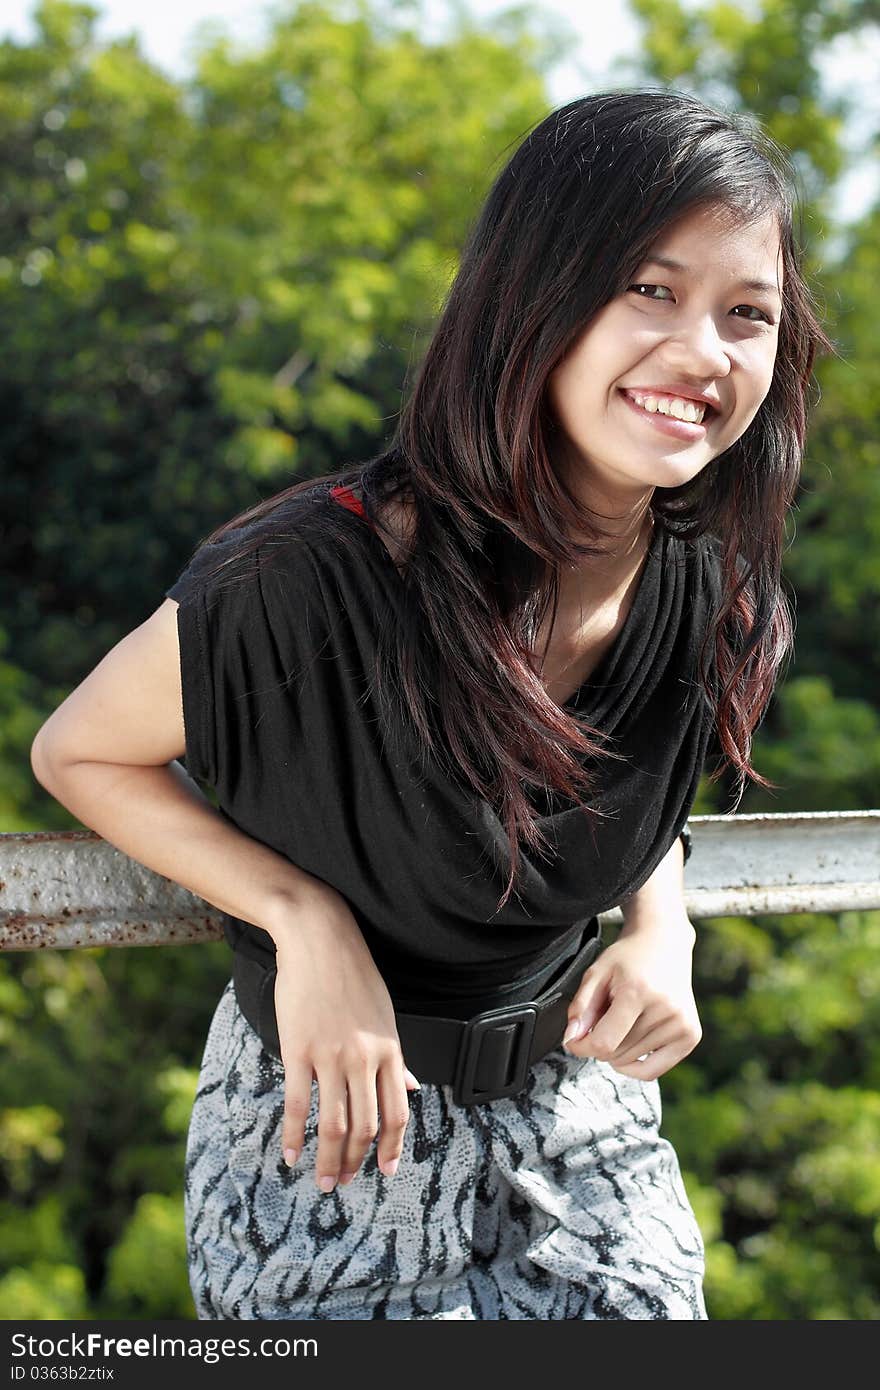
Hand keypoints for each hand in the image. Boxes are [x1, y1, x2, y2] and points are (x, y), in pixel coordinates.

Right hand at [267, 884, 419, 1191]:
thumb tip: (411, 1088)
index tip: (385, 1170)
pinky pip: (298, 1105)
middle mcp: (365, 1058)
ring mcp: (331, 1056)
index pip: (397, 1112)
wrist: (319, 940)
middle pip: (366, 1126)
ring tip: (322, 1179)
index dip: (392, 1147)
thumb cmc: (353, 974)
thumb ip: (396, 1056)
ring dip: (329, 1159)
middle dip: (357, 1162)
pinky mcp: (299, 1051)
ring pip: (334, 1124)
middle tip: (345, 1181)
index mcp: (389, 1049)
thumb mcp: (384, 1015)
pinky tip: (291, 1154)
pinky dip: (294, 1136)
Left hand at [560, 912, 700, 1080]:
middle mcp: (665, 1010)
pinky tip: (629, 1046)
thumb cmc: (627, 958)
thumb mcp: (596, 973)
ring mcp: (682, 1024)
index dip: (581, 1046)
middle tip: (605, 1016)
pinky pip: (652, 1072)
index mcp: (638, 992)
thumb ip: (580, 1008)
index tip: (573, 1040)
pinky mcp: (691, 1036)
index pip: (603, 1042)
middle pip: (615, 1054)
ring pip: (629, 1062)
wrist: (665, 943)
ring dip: (617, 1048)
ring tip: (623, 1019)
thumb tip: (572, 1041)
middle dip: (600, 1042)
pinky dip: (634, 1066)